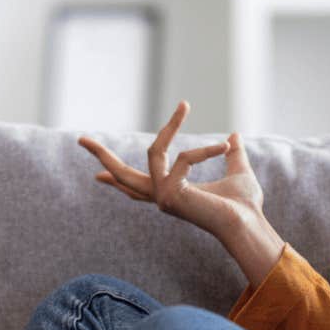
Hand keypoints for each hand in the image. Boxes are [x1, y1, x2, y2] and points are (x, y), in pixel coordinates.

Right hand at [80, 101, 264, 241]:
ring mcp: (162, 196)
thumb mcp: (237, 172)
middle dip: (102, 156)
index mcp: (170, 193)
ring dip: (171, 126)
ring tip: (184, 105)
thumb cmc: (244, 207)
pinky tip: (225, 146)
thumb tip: (234, 136)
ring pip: (152, 153)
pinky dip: (206, 150)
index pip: (135, 187)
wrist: (248, 225)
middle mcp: (161, 196)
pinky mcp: (169, 194)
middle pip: (122, 176)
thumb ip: (232, 155)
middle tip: (81, 139)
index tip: (98, 176)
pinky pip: (184, 157)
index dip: (115, 179)